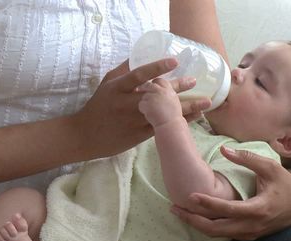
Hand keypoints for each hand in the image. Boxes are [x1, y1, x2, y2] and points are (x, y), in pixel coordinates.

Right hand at [72, 59, 208, 158]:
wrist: (85, 136)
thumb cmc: (97, 107)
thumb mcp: (107, 84)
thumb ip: (124, 70)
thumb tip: (140, 54)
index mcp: (118, 88)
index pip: (139, 75)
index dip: (157, 67)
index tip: (174, 61)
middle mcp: (126, 104)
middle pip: (156, 94)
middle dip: (177, 88)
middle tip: (195, 81)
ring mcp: (134, 120)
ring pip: (163, 113)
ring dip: (186, 108)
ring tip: (205, 103)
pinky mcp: (139, 136)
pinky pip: (163, 127)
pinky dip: (179, 122)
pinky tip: (194, 117)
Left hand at [137, 78, 184, 127]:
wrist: (170, 125)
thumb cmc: (174, 118)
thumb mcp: (174, 102)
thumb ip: (168, 95)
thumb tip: (164, 94)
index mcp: (168, 90)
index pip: (159, 81)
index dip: (155, 84)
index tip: (153, 88)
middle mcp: (160, 90)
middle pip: (149, 85)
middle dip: (145, 89)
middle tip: (143, 94)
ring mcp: (152, 96)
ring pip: (144, 96)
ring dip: (145, 101)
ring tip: (151, 110)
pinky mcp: (145, 103)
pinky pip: (141, 104)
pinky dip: (143, 109)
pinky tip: (148, 115)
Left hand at [170, 147, 290, 239]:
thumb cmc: (286, 184)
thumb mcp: (270, 167)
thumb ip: (247, 158)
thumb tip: (223, 150)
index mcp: (258, 209)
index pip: (227, 210)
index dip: (208, 204)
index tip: (190, 196)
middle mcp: (252, 226)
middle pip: (216, 229)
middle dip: (193, 220)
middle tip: (174, 209)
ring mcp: (249, 234)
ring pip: (218, 235)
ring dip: (197, 225)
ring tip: (180, 213)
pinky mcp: (248, 236)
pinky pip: (224, 234)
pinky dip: (208, 227)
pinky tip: (195, 217)